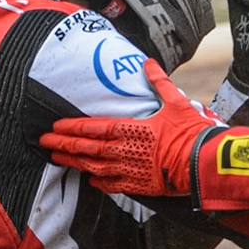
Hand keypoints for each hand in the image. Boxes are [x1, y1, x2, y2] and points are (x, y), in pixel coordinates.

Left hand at [41, 59, 211, 197]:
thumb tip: (148, 63)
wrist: (204, 163)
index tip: (55, 128)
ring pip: (94, 168)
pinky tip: (90, 180)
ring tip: (58, 161)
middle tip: (44, 144)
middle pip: (86, 149)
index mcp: (130, 129)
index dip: (71, 128)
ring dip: (74, 164)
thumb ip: (158, 82)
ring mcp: (131, 170)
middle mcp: (125, 150)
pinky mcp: (140, 185)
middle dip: (63, 146)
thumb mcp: (176, 102)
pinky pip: (113, 185)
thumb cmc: (191, 132)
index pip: (92, 128)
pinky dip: (99, 182)